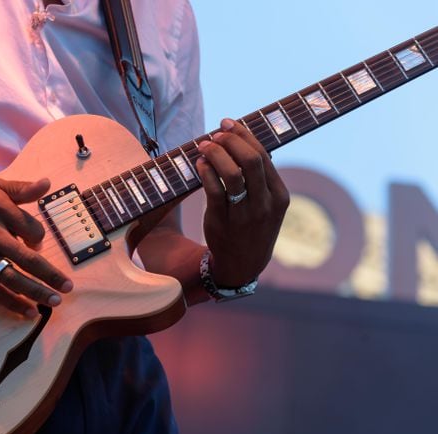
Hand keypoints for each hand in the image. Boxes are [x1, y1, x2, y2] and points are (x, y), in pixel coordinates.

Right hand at [0, 178, 72, 316]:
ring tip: (54, 301)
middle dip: (48, 274)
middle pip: (24, 257)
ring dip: (34, 291)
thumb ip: (21, 189)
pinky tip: (29, 311)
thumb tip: (46, 184)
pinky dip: (11, 302)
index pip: (31, 228)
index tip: (35, 241)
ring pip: (9, 277)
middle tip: (67, 287)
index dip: (39, 237)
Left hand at [196, 118, 289, 286]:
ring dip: (215, 154)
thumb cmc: (252, 226)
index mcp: (279, 195)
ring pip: (231, 174)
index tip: (228, 123)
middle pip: (250, 160)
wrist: (243, 264)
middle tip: (215, 134)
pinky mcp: (222, 222)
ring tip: (204, 146)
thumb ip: (259, 177)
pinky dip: (205, 172)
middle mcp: (264, 204)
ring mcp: (244, 214)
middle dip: (230, 141)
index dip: (243, 135)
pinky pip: (213, 190)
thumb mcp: (267, 204)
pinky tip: (200, 164)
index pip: (263, 155)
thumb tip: (238, 139)